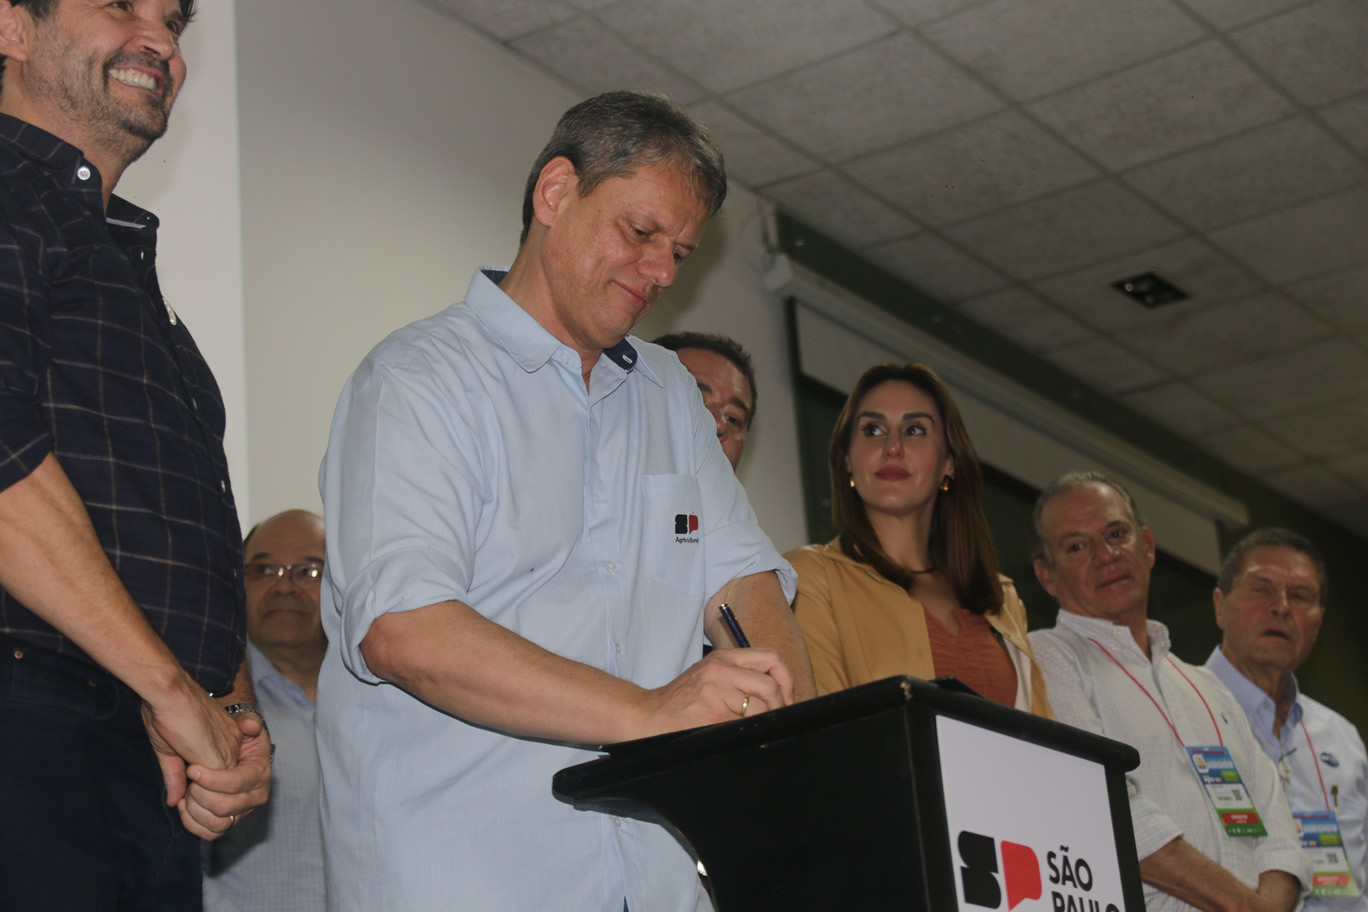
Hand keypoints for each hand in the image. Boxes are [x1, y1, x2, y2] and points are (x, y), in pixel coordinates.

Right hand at [141, 675, 242, 808]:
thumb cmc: (167, 713)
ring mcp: (229, 755)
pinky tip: (187, 790)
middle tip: (185, 807)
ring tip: (185, 800)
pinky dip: (199, 799)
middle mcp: (233, 751)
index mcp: (225, 746)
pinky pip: (216, 792)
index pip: (227, 788)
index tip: (185, 804)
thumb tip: (175, 802)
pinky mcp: (220, 759)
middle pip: (231, 800)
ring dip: (201, 807)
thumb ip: (176, 776)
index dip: (205, 806)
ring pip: (224, 800)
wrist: (169, 693)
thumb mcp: (169, 750)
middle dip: (205, 814)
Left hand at [181, 712, 272, 840]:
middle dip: (199, 795)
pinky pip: (210, 833)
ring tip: (185, 792)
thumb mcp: (243, 723)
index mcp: (260, 772)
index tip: (192, 769)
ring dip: (195, 810)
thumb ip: (249, 722)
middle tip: (188, 777)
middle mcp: (255, 795)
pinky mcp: (227, 822)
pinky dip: (193, 824)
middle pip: (224, 807)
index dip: (212, 779)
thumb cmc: (232, 735)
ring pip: (217, 824)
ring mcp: (241, 811)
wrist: (223, 748)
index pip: (237, 783)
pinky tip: (184, 804)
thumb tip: (251, 726)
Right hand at [634, 647, 793, 737]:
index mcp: (724, 657)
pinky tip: (735, 731)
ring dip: (763, 720)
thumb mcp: (710, 675)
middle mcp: (722, 668)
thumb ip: (739, 675)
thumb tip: (776, 692)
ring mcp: (717, 689)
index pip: (770, 658)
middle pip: (770, 684)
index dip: (785, 680)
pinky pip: (745, 722)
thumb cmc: (682, 700)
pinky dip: (746, 729)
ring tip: (751, 726)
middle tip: (774, 717)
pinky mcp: (713, 711)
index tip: (786, 698)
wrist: (650, 715)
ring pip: (761, 706)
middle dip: (780, 705)